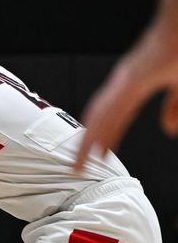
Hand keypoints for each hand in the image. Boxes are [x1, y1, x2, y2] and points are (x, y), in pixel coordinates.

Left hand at [76, 26, 177, 169]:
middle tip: (74, 168)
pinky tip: (94, 141)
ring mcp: (127, 77)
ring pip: (102, 115)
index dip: (99, 138)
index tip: (89, 158)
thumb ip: (175, 106)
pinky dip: (104, 126)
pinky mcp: (135, 74)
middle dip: (86, 144)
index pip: (110, 116)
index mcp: (131, 83)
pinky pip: (116, 105)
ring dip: (90, 140)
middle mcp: (124, 80)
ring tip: (79, 162)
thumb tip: (168, 131)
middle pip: (99, 118)